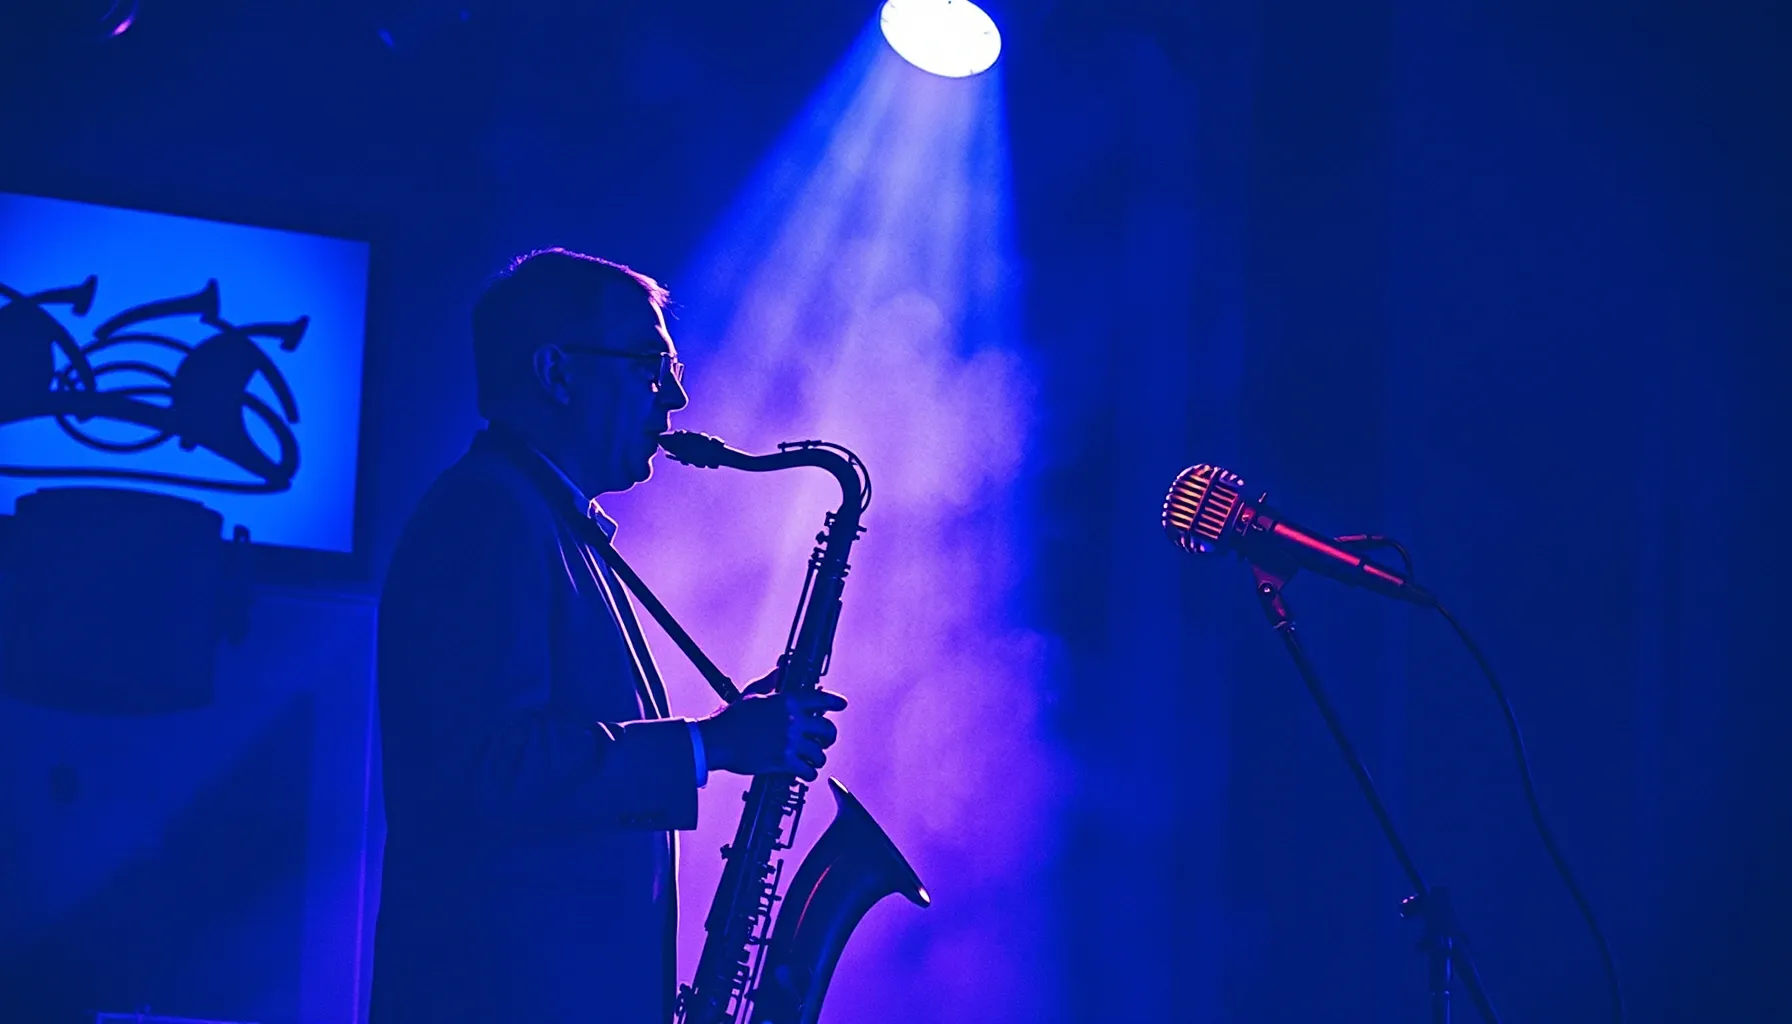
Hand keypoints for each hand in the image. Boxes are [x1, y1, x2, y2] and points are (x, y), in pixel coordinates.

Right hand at [698, 674, 846, 781]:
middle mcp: (793, 721)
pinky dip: (808, 773)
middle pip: (827, 729)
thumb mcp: (751, 693)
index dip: (834, 702)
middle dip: (829, 736)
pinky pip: (807, 770)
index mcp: (787, 701)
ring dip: (819, 757)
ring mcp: (790, 742)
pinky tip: (805, 772)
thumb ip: (770, 681)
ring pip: (820, 753)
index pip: (821, 699)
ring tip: (814, 759)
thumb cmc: (731, 718)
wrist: (717, 740)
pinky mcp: (783, 761)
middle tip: (826, 740)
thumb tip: (779, 669)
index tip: (841, 704)